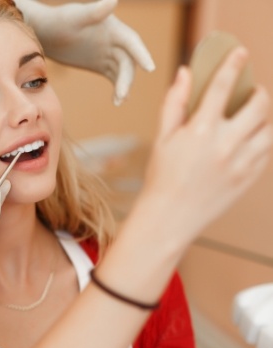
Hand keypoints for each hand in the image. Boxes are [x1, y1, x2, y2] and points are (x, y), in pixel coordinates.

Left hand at [15, 0, 154, 104]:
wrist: (45, 33)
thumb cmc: (59, 20)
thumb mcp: (74, 17)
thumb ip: (93, 12)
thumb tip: (113, 1)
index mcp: (113, 28)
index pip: (132, 42)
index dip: (142, 54)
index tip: (150, 69)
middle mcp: (115, 41)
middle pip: (128, 61)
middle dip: (127, 78)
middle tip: (122, 96)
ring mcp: (109, 54)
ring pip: (123, 72)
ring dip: (124, 86)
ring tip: (118, 102)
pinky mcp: (101, 65)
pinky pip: (114, 78)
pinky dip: (117, 89)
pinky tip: (117, 101)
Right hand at [141, 48, 270, 241]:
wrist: (170, 216)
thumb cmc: (162, 177)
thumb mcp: (162, 137)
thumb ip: (174, 103)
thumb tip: (185, 74)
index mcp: (200, 130)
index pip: (222, 87)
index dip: (233, 65)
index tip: (240, 53)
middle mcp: (225, 144)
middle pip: (257, 106)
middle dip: (258, 93)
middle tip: (252, 92)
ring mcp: (241, 162)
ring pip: (267, 129)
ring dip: (261, 119)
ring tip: (249, 119)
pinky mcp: (250, 177)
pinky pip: (266, 151)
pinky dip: (261, 141)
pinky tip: (247, 142)